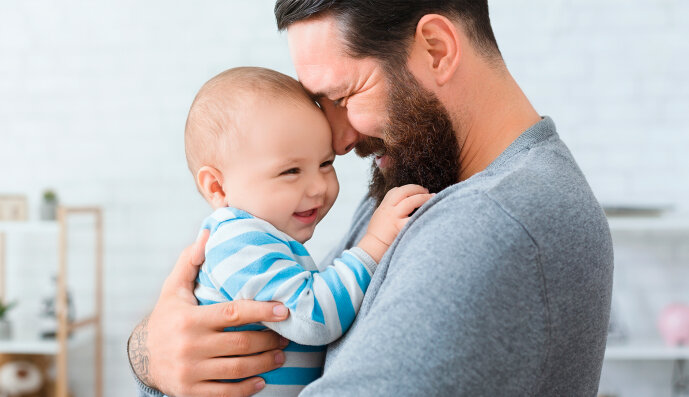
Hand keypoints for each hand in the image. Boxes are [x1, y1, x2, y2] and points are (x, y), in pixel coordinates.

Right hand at [128, 230, 289, 396]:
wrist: (142, 357)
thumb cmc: (166, 317)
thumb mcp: (173, 288)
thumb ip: (191, 260)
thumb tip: (207, 232)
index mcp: (189, 319)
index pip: (233, 314)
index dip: (261, 311)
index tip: (283, 309)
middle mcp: (189, 346)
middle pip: (241, 344)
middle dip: (269, 340)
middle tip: (286, 335)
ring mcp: (190, 372)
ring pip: (238, 369)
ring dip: (265, 363)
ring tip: (281, 355)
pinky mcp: (190, 392)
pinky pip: (225, 393)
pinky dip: (247, 389)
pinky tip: (261, 380)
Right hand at [358, 184, 433, 261]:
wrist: (371, 250)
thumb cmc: (377, 237)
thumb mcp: (379, 218)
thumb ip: (388, 211)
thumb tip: (402, 207)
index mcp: (383, 206)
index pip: (395, 191)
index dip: (407, 188)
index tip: (416, 190)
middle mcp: (388, 209)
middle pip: (404, 191)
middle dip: (417, 189)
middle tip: (427, 191)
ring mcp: (393, 217)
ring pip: (411, 201)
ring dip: (423, 198)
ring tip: (433, 197)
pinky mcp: (399, 227)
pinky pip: (414, 217)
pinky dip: (423, 213)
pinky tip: (431, 212)